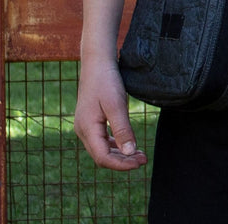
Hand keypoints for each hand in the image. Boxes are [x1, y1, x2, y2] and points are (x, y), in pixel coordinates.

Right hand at [74, 55, 147, 170]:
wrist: (97, 62)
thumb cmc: (106, 80)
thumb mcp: (116, 104)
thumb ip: (122, 129)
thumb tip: (130, 153)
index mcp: (87, 128)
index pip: (103, 158)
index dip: (122, 165)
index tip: (140, 163)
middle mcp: (83, 130)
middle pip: (102, 156)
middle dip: (123, 161)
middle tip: (144, 159)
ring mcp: (85, 126)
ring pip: (102, 149)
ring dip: (120, 154)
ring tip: (139, 154)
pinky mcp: (90, 121)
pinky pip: (102, 140)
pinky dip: (115, 145)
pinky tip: (128, 144)